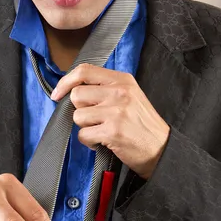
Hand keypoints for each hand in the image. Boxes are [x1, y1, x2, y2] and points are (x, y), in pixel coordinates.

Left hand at [51, 64, 170, 179]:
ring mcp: (116, 111)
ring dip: (85, 127)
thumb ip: (106, 88)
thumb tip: (73, 89)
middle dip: (80, 110)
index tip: (58, 94)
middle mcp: (119, 92)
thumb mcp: (130, 95)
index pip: (84, 70)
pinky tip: (103, 142)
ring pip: (78, 116)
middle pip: (77, 95)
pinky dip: (89, 142)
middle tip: (95, 119)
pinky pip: (83, 135)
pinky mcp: (112, 131)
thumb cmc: (143, 125)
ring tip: (102, 131)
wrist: (162, 149)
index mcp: (123, 80)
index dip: (66, 81)